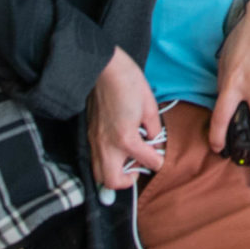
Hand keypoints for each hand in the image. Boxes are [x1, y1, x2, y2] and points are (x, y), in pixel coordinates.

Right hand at [85, 46, 162, 191]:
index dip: (158, 161)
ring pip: (99, 174)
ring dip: (114, 174)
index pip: (146, 161)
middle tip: (138, 167)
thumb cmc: (128, 82)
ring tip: (126, 161)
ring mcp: (94, 141)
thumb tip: (154, 141)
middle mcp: (107, 144)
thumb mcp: (149, 105)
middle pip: (112, 181)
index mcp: (125, 138)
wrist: (104, 67)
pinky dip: (105, 162)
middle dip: (127, 180)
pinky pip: (94, 159)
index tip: (160, 158)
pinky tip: (116, 149)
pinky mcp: (88, 134)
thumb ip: (153, 128)